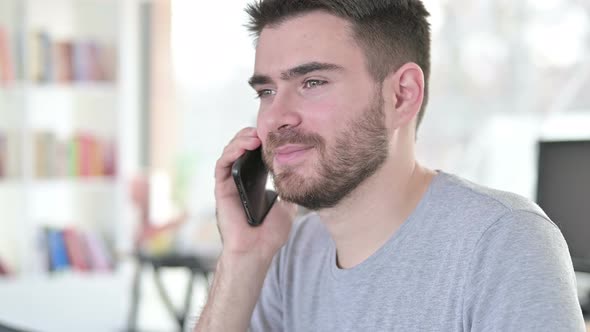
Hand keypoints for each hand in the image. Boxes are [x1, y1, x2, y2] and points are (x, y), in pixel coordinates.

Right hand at [214, 127, 296, 260]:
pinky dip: (231, 152)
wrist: (257, 252)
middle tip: (265, 131)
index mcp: (254, 182)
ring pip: (230, 153)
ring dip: (241, 140)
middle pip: (241, 149)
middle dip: (251, 136)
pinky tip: (245, 146)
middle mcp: (239, 180)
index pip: (255, 154)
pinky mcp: (221, 190)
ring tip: (255, 136)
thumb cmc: (269, 234)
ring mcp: (229, 184)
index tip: (276, 133)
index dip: (263, 141)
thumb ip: (290, 190)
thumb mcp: (288, 206)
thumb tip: (301, 175)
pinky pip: (222, 165)